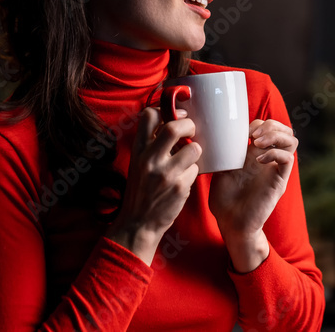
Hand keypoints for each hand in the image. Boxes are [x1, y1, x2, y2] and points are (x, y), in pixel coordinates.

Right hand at [105, 106, 201, 264]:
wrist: (138, 224)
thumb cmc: (141, 192)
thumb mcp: (138, 164)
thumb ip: (151, 145)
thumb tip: (173, 123)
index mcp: (138, 151)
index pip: (148, 116)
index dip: (166, 110)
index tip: (176, 115)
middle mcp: (150, 160)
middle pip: (174, 128)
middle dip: (189, 125)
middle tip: (191, 131)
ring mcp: (165, 174)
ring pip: (193, 148)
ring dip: (195, 152)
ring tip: (188, 160)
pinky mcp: (179, 187)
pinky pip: (196, 169)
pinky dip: (193, 172)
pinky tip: (184, 180)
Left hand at [208, 119, 297, 240]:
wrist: (231, 224)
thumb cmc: (225, 200)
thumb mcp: (222, 169)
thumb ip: (225, 153)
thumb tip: (214, 135)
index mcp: (256, 154)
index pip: (269, 128)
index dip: (258, 123)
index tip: (242, 131)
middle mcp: (269, 160)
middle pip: (285, 130)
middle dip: (271, 125)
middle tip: (253, 134)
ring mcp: (275, 170)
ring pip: (292, 141)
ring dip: (275, 135)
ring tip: (257, 142)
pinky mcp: (279, 181)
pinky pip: (288, 159)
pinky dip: (274, 153)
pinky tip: (258, 159)